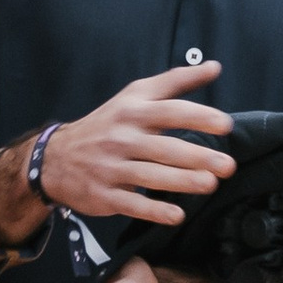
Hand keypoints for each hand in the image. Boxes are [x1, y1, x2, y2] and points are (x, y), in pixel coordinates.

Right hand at [0, 62, 235, 243]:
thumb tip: (215, 67)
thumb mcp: (134, 97)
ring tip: (210, 184)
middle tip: (228, 165)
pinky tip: (176, 215)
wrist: (54, 158)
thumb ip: (174, 82)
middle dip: (197, 156)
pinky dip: (154, 210)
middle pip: (163, 148)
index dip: (197, 117)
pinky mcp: (104, 194)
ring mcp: (111, 168)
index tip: (225, 125)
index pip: (168, 112)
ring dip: (181, 181)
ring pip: (150, 176)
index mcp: (132, 113)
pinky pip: (131, 203)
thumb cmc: (106, 125)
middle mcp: (122, 139)